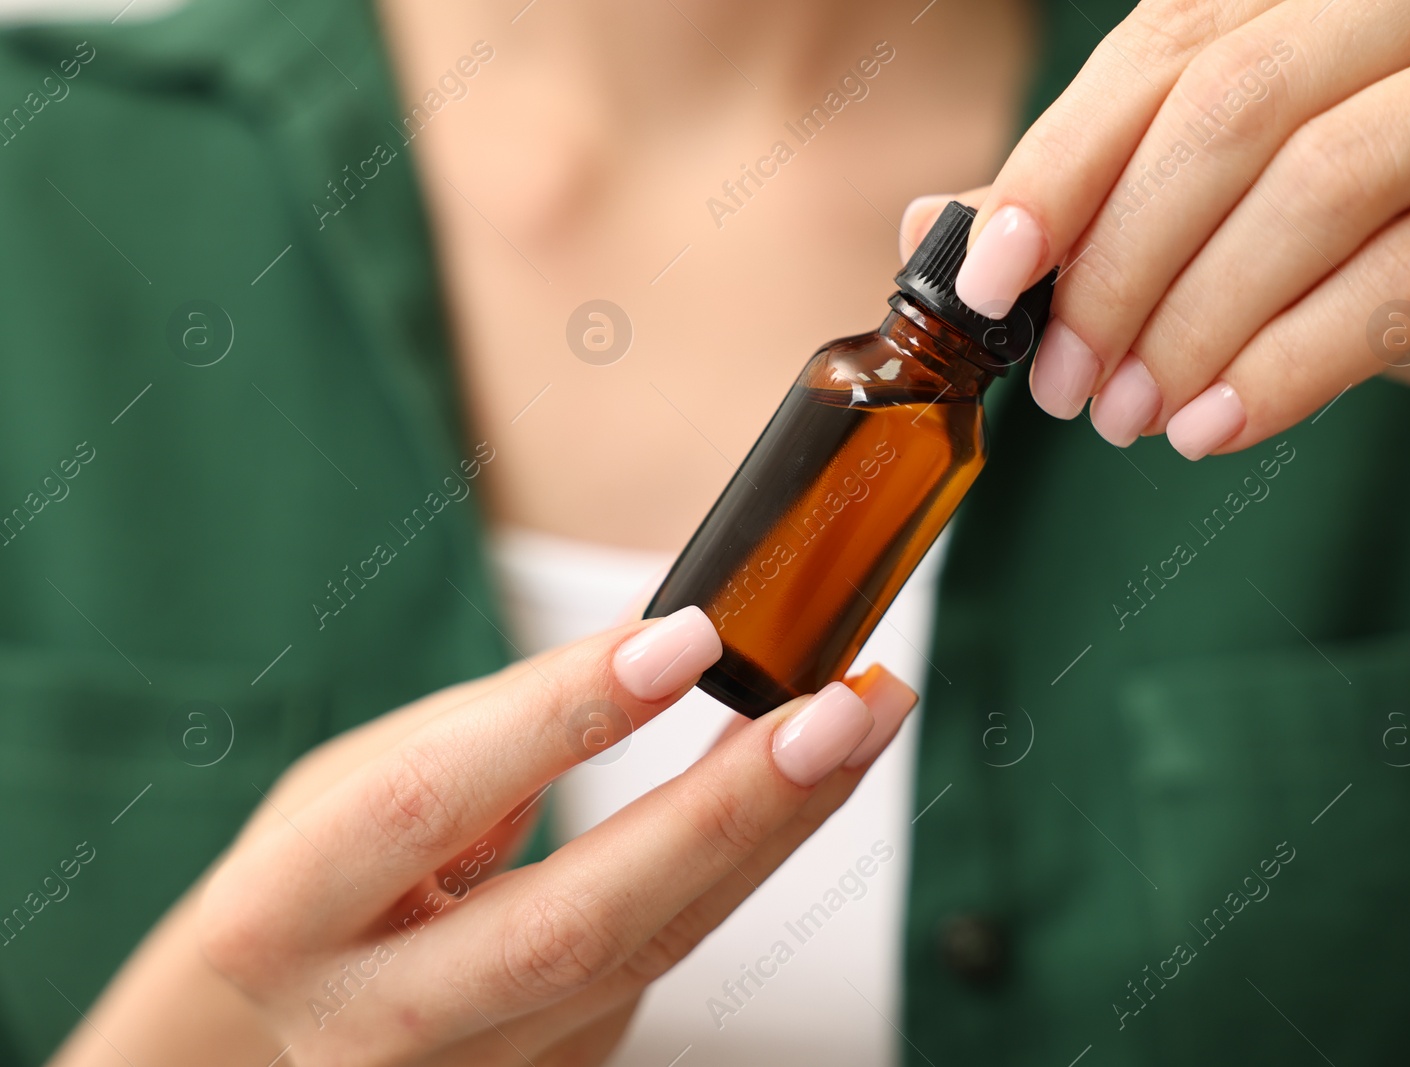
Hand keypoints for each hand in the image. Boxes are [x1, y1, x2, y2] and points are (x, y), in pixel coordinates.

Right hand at [50, 608, 915, 1066]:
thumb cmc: (324, 875)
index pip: (429, 805)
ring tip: (860, 721)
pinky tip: (802, 787)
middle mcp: (372, 1025)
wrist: (300, 1017)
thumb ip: (503, 720)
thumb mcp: (357, 777)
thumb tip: (669, 639)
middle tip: (833, 710)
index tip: (686, 639)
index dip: (562, 718)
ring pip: (652, 950)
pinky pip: (667, 964)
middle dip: (724, 811)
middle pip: (575, 926)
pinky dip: (744, 864)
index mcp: (280, 916)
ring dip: (773, 827)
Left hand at [903, 0, 1409, 454]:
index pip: (1166, 46)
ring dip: (1197, 322)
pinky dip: (1297, 364)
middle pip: (1230, 103)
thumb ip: (1114, 204)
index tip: (988, 282)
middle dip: (1121, 261)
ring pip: (1321, 180)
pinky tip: (1219, 430)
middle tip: (1066, 383)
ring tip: (1132, 418)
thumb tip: (938, 225)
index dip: (1059, 165)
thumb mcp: (1261, 210)